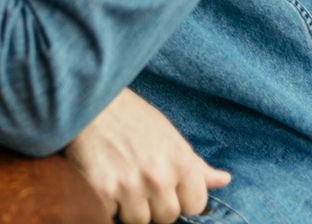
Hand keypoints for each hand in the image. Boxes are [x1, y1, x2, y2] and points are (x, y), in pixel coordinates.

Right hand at [64, 89, 230, 223]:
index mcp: (180, 161)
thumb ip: (195, 164)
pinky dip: (106, 205)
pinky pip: (111, 215)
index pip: (194, 206)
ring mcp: (130, 186)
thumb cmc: (129, 115)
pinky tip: (102, 182)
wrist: (87, 99)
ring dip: (129, 206)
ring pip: (139, 220)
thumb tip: (224, 180)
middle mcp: (158, 176)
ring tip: (119, 180)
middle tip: (137, 180)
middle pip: (167, 216)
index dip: (179, 198)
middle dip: (154, 203)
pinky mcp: (101, 191)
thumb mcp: (168, 134)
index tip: (164, 187)